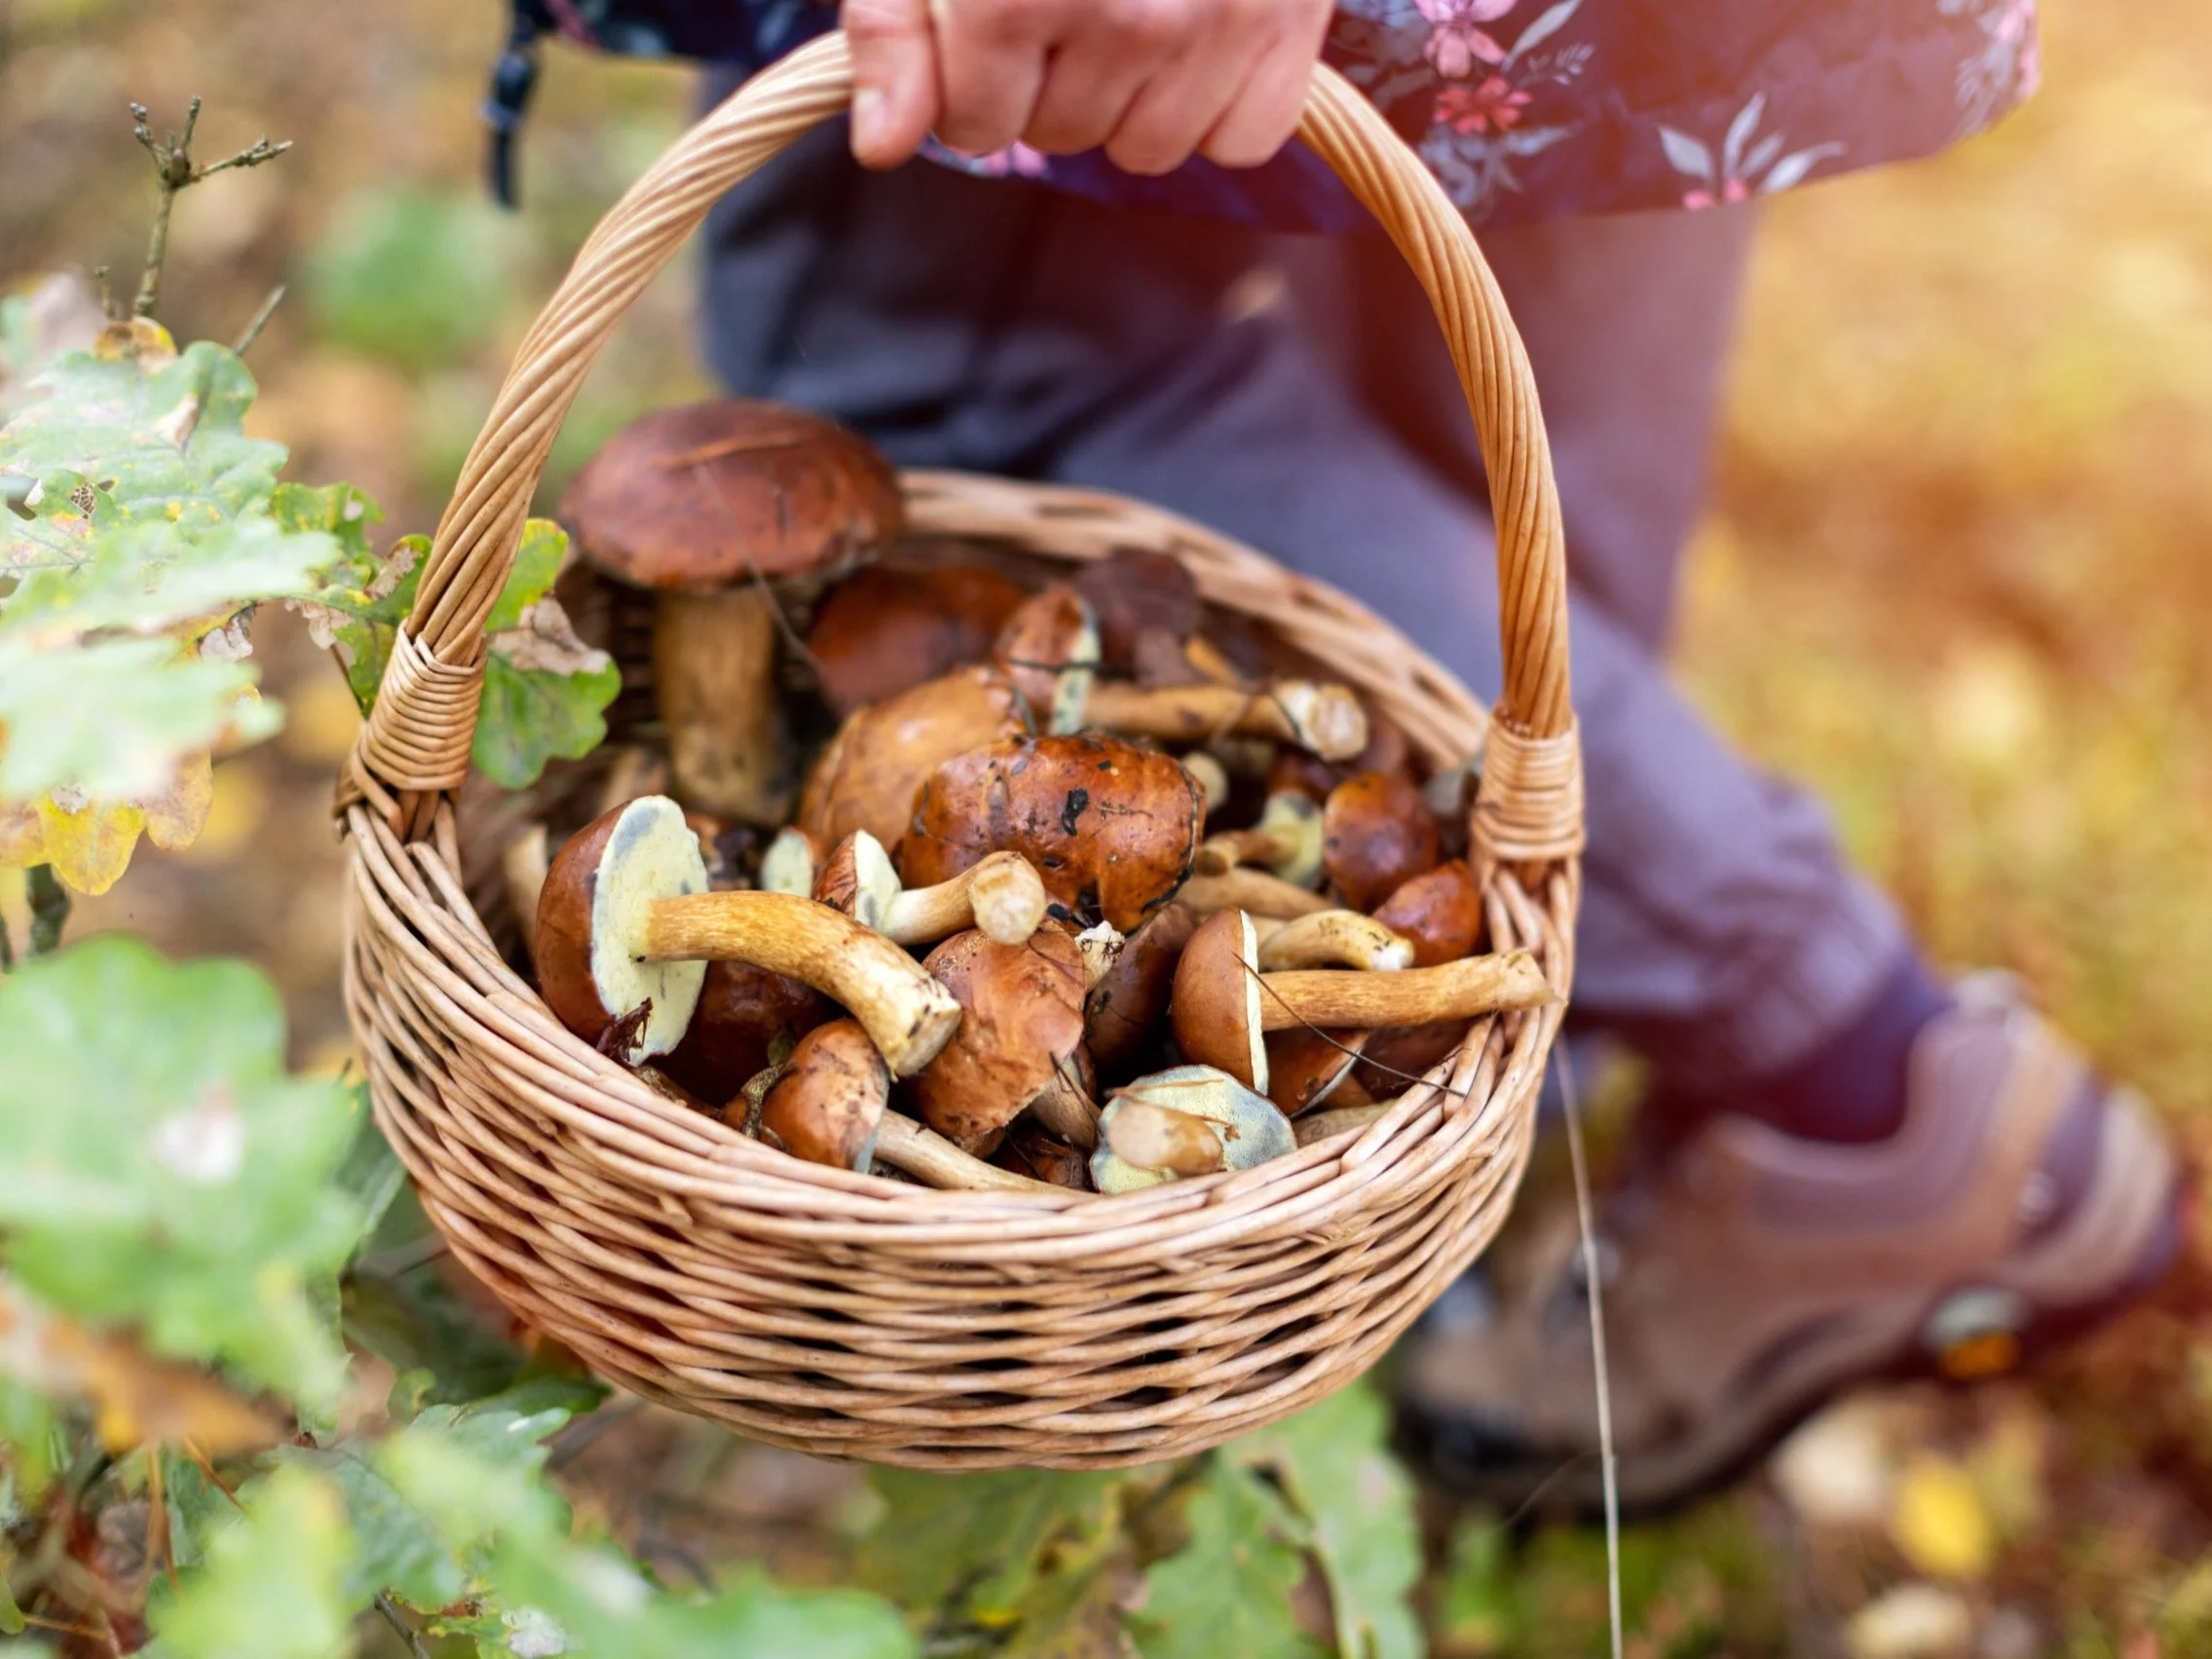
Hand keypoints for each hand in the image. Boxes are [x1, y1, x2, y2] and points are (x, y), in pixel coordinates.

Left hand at [843, 0, 1333, 175]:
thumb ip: (894, 24)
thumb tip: (885, 142)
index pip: (976, 128)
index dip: (968, 84)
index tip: (987, 25)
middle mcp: (1124, 21)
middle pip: (1060, 137)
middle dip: (1048, 82)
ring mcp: (1216, 27)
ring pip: (1149, 150)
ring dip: (1130, 100)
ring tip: (1132, 9)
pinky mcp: (1287, 24)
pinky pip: (1242, 139)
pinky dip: (1217, 104)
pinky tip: (1198, 38)